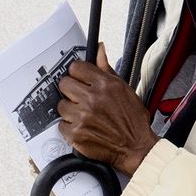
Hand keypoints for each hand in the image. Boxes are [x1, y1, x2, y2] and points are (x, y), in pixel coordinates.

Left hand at [57, 43, 158, 176]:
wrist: (134, 146)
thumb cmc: (131, 118)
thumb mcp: (124, 88)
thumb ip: (107, 69)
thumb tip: (99, 49)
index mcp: (106, 85)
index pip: (76, 68)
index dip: (77, 72)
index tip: (79, 77)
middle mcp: (93, 99)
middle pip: (64, 84)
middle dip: (70, 89)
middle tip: (78, 95)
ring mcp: (83, 117)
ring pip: (61, 105)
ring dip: (70, 109)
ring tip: (82, 113)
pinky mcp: (76, 134)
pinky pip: (61, 124)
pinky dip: (69, 126)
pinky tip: (82, 125)